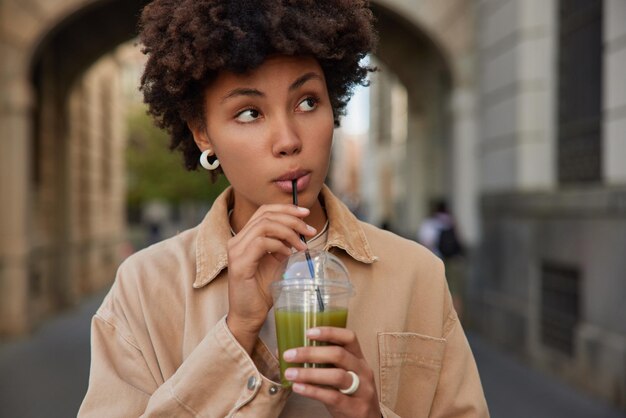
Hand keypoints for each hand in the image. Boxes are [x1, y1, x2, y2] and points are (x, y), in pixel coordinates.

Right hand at [225, 204, 315, 352]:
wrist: (248, 316)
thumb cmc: (261, 291)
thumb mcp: (276, 264)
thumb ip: (284, 247)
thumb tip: (303, 234)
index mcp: (244, 238)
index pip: (264, 211)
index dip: (285, 208)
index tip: (305, 213)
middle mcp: (237, 241)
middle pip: (265, 215)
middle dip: (292, 219)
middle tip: (309, 231)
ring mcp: (236, 251)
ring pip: (264, 225)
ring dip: (288, 232)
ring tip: (302, 246)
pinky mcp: (239, 264)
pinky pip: (261, 243)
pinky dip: (279, 245)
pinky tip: (287, 255)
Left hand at [283, 327, 380, 417]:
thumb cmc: (349, 392)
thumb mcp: (343, 373)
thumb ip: (322, 363)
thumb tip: (287, 352)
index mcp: (359, 358)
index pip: (349, 337)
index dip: (329, 332)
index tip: (308, 332)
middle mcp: (362, 370)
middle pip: (339, 355)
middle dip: (311, 353)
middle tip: (290, 355)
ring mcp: (361, 389)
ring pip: (336, 376)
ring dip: (309, 373)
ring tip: (289, 373)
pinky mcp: (355, 407)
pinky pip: (332, 397)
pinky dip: (312, 391)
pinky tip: (298, 387)